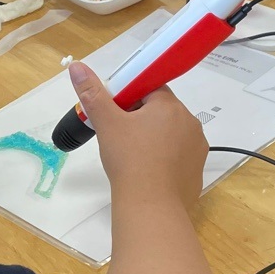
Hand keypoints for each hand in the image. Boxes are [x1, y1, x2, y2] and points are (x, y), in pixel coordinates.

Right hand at [68, 63, 206, 208]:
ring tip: (133, 157)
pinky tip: (148, 173)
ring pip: (171, 134)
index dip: (131, 98)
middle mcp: (190, 123)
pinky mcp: (197, 171)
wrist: (151, 207)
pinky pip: (179, 157)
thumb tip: (77, 66)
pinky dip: (165, 160)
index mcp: (171, 106)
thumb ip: (92, 93)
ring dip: (155, 139)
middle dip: (141, 119)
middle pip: (162, 111)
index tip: (116, 113)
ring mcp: (197, 149)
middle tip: (119, 136)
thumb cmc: (129, 160)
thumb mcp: (107, 124)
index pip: (151, 88)